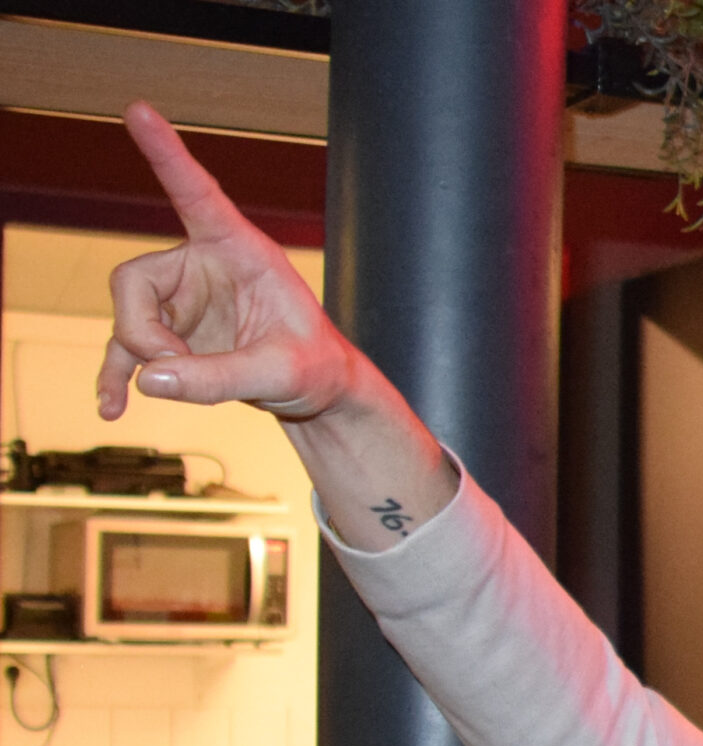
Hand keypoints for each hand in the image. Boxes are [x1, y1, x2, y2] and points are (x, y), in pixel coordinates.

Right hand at [98, 102, 360, 421]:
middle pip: (133, 278)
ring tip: (172, 389)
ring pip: (127, 317)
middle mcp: (203, 267)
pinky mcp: (172, 335)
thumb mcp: (281, 374)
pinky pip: (126, 351)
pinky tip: (113, 405)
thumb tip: (149, 379)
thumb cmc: (315, 368)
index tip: (139, 111)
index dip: (167, 154)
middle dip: (143, 330)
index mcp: (240, 251)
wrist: (318, 394)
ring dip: (140, 358)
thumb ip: (219, 377)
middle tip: (176, 368)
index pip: (197, 194)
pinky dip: (118, 378)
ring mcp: (182, 302)